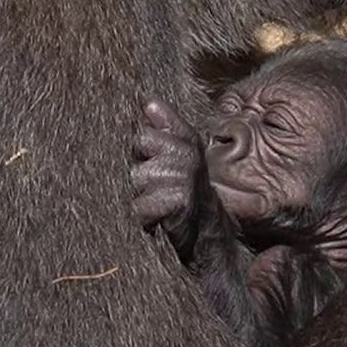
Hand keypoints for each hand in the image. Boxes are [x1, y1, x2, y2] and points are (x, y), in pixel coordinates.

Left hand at [130, 99, 211, 258]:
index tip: (150, 161)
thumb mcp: (176, 162)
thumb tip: (149, 103)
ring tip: (158, 206)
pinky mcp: (179, 201)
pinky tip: (158, 221)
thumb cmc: (184, 199)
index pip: (148, 129)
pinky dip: (145, 216)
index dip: (143, 148)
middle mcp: (189, 154)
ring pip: (137, 176)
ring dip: (141, 196)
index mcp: (188, 141)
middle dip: (140, 170)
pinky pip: (141, 204)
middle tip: (156, 189)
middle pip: (140, 144)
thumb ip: (163, 130)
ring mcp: (186, 177)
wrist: (208, 242)